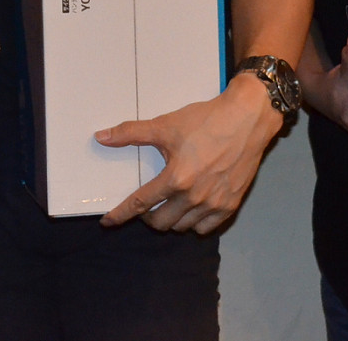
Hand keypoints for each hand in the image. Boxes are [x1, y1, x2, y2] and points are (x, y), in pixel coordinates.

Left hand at [94, 78, 279, 235]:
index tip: (108, 222)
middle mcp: (195, 197)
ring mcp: (215, 204)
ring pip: (183, 227)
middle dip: (147, 217)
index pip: (141, 203)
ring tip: (167, 206)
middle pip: (161, 222)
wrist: (247, 119)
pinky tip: (190, 210)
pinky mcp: (231, 205)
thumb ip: (131, 133)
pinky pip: (206, 228)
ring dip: (170, 220)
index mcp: (176, 178)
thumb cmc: (205, 121)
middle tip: (146, 206)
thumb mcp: (165, 125)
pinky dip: (194, 223)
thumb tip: (101, 137)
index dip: (121, 214)